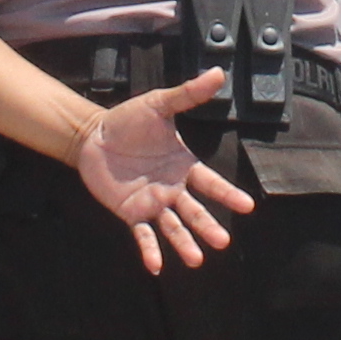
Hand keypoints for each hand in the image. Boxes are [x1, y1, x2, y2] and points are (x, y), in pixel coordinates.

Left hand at [76, 76, 256, 269]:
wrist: (93, 135)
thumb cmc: (129, 120)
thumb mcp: (159, 104)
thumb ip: (187, 94)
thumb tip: (218, 73)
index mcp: (183, 165)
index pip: (210, 183)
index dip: (228, 195)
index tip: (247, 206)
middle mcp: (172, 188)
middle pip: (194, 211)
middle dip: (208, 226)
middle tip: (223, 242)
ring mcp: (152, 202)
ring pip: (172, 227)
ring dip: (184, 244)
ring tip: (197, 260)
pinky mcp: (131, 212)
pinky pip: (142, 234)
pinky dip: (149, 250)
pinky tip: (156, 266)